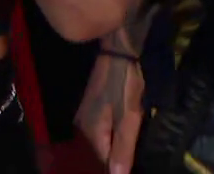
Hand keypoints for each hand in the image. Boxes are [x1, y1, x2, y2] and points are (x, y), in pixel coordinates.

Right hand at [74, 48, 144, 173]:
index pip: (102, 163)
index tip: (131, 168)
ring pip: (98, 143)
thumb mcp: (129, 118)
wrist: (119, 51)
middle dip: (113, 160)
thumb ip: (123, 149)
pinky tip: (120, 139)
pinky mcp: (92, 108)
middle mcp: (82, 127)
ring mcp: (85, 116)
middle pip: (98, 154)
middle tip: (130, 161)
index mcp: (90, 133)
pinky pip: (99, 132)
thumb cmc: (125, 84)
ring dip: (112, 150)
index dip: (118, 168)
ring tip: (128, 154)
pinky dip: (110, 138)